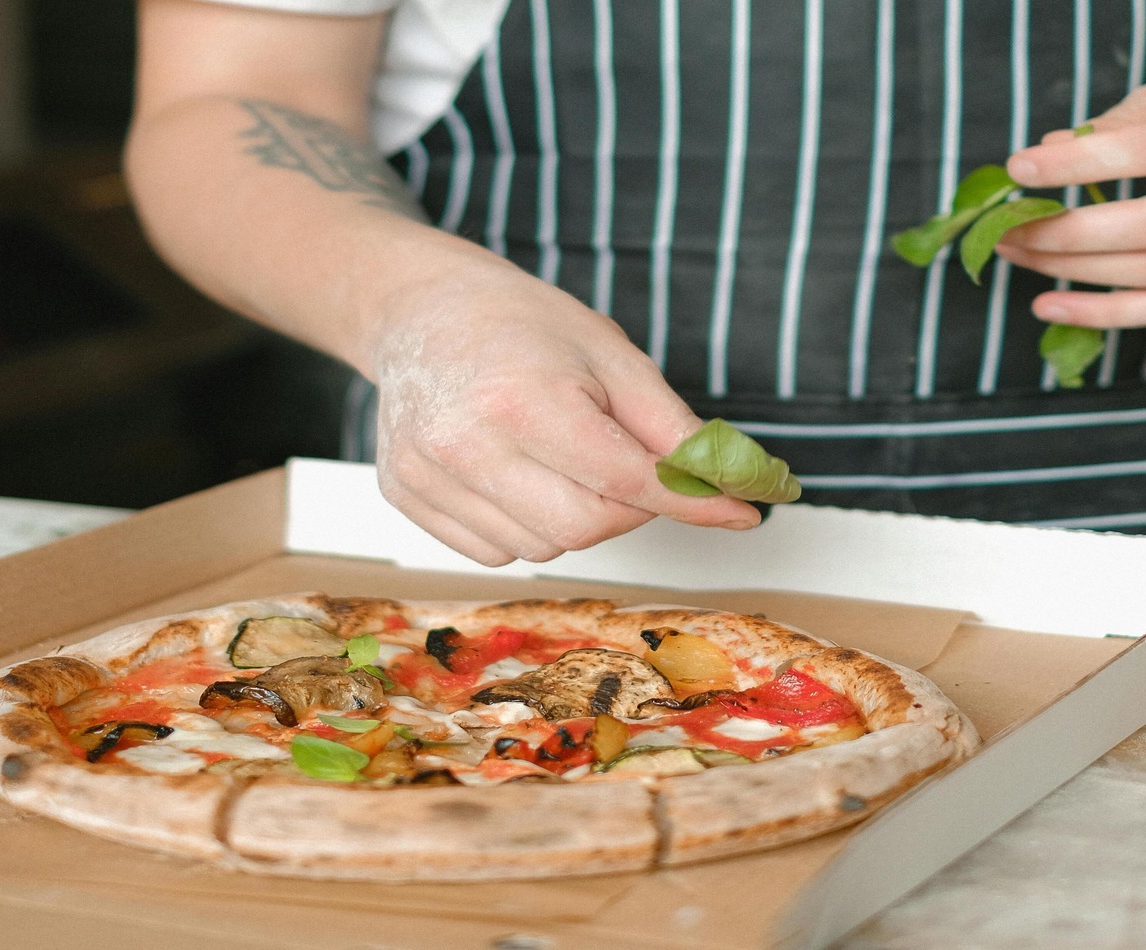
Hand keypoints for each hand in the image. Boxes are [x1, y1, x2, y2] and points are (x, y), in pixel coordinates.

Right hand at [366, 245, 760, 566]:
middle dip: (625, 509)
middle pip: (584, 529)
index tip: (738, 510)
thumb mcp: (611, 354)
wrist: (419, 309)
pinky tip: (516, 474)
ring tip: (559, 458)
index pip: (626, 481)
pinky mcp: (406, 496)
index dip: (690, 501)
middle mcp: (466, 444)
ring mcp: (427, 475)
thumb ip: (672, 429)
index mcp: (522, 399)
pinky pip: (495, 551)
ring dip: (573, 518)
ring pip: (541, 548)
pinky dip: (525, 527)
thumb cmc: (520, 324)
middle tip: (625, 465)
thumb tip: (736, 488)